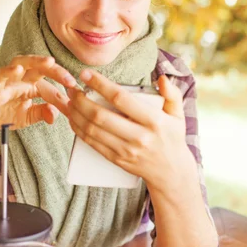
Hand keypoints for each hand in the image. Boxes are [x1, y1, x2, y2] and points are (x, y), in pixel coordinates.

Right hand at [0, 55, 76, 137]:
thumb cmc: (4, 113)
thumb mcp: (28, 117)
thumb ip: (42, 113)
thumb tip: (55, 116)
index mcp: (31, 84)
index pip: (52, 87)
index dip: (64, 96)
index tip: (78, 104)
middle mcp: (21, 78)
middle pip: (41, 68)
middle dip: (57, 72)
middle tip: (71, 80)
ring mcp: (7, 80)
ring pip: (22, 63)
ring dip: (36, 61)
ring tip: (49, 62)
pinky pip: (0, 75)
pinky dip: (8, 71)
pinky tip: (18, 69)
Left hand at [67, 70, 192, 193]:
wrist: (171, 172)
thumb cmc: (172, 138)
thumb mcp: (178, 115)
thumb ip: (172, 94)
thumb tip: (162, 78)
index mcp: (154, 121)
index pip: (121, 99)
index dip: (100, 85)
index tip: (86, 74)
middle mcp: (139, 137)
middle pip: (100, 116)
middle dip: (81, 100)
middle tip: (71, 88)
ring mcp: (126, 150)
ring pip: (92, 130)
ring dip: (75, 114)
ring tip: (68, 100)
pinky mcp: (117, 159)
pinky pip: (92, 143)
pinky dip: (78, 130)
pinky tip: (73, 118)